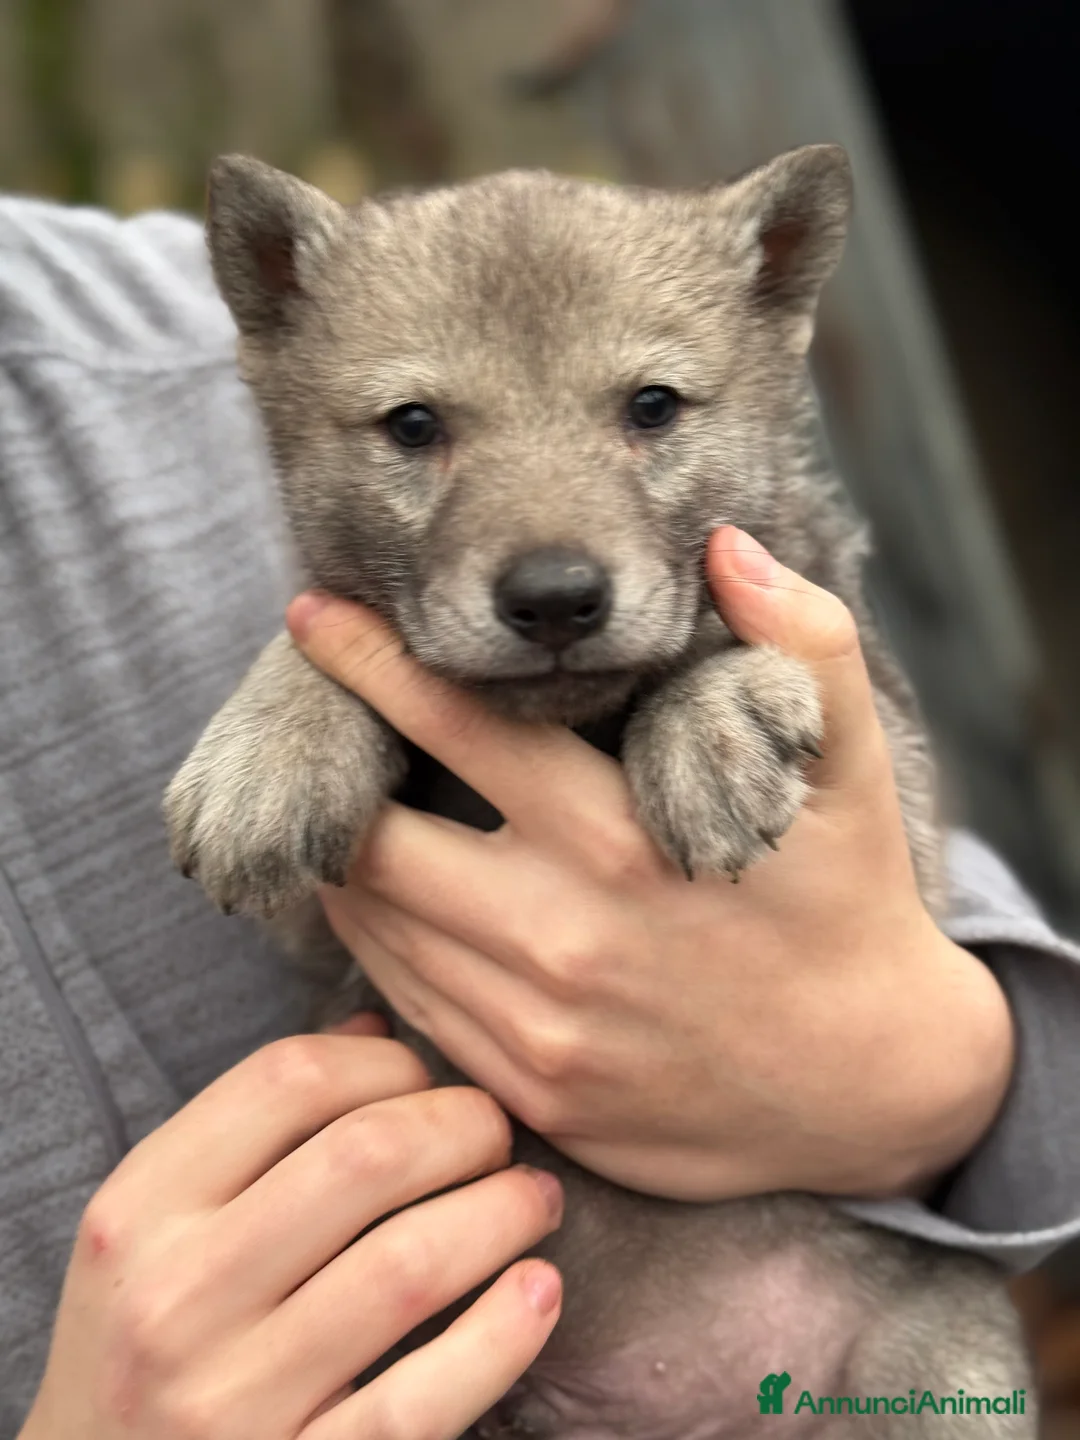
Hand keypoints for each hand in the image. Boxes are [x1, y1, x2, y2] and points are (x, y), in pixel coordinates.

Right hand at [19, 1028, 561, 1439]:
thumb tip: (377, 1028)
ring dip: (503, 1212)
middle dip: (465, 1125)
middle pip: (368, 1156)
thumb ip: (255, 1126)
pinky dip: (503, 1334)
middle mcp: (178, 1297)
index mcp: (142, 1210)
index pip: (289, 1078)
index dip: (388, 1061)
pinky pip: (424, 1399)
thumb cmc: (143, 1339)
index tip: (426, 1080)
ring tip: (533, 1200)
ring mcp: (234, 1399)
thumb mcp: (156, 1224)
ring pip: (411, 1266)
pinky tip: (538, 1291)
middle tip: (499, 1134)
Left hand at [285, 527, 1013, 1202]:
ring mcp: (538, 1029)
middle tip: (315, 736)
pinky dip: (378, 949)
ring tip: (336, 812)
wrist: (868, 1090)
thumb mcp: (848, 767)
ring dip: (344, 863)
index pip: (459, 727)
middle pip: (378, 842)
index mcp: (624, 839)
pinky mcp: (531, 1093)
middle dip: (331, 779)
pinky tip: (384, 909)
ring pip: (377, 931)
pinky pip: (408, 1007)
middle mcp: (562, 937)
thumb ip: (801, 640)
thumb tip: (726, 545)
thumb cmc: (849, 905)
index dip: (371, 663)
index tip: (312, 614)